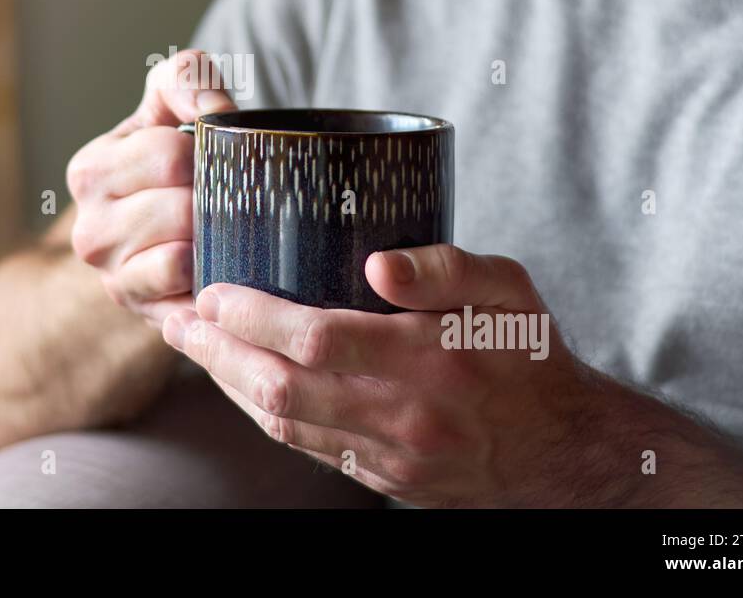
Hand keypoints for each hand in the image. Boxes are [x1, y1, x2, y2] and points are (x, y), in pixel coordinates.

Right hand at [67, 49, 234, 327]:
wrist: (174, 223)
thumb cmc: (174, 157)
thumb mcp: (173, 102)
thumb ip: (187, 78)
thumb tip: (216, 111)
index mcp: (90, 171)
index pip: (169, 156)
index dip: (212, 152)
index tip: (225, 154)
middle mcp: (89, 229)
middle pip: (181, 207)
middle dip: (217, 199)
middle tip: (234, 196)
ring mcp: (112, 277)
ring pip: (183, 252)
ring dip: (217, 239)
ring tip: (228, 227)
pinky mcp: (142, 313)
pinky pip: (185, 294)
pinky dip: (210, 278)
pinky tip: (222, 265)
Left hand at [160, 244, 611, 506]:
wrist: (563, 450)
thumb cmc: (527, 354)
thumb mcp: (507, 290)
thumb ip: (446, 267)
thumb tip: (377, 264)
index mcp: (431, 358)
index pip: (318, 338)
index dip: (254, 316)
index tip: (215, 289)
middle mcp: (404, 413)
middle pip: (283, 387)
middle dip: (219, 351)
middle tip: (179, 318)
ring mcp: (390, 454)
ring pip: (284, 423)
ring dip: (228, 384)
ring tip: (192, 345)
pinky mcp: (383, 478)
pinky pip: (305, 447)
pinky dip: (261, 413)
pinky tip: (239, 382)